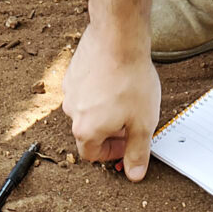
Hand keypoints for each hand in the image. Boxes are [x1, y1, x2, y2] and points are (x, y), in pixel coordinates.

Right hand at [62, 23, 160, 181]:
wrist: (118, 36)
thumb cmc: (131, 80)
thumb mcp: (143, 124)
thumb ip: (138, 152)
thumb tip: (134, 175)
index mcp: (86, 131)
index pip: (92, 155)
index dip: (111, 153)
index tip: (127, 142)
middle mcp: (71, 113)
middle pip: (88, 133)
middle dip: (109, 131)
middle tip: (129, 119)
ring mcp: (69, 91)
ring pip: (86, 110)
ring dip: (103, 110)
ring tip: (124, 96)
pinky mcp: (72, 72)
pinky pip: (85, 90)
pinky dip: (98, 91)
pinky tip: (115, 79)